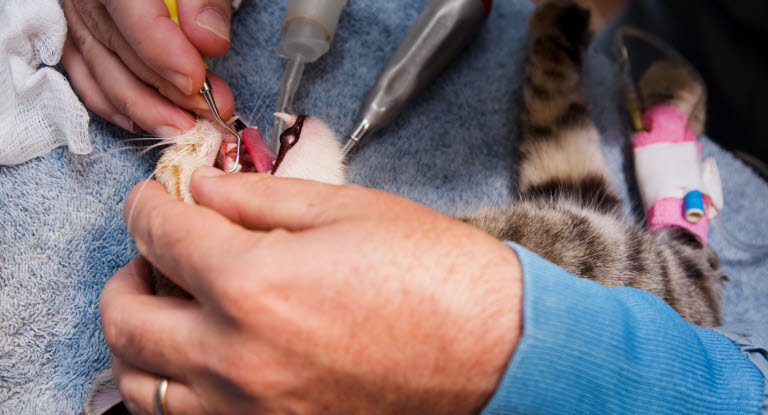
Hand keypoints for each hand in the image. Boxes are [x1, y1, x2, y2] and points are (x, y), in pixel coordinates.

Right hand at [61, 0, 235, 135]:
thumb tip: (209, 42)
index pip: (128, 10)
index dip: (162, 52)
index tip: (196, 80)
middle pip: (119, 48)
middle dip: (168, 89)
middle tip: (211, 109)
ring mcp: (74, 14)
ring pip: (102, 70)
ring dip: (145, 108)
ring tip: (184, 126)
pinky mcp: (77, 34)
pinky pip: (86, 76)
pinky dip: (114, 105)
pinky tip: (145, 121)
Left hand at [101, 168, 522, 413]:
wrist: (493, 351)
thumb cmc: (435, 277)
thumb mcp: (345, 209)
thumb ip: (258, 197)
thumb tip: (203, 189)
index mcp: (252, 284)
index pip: (158, 235)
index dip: (146, 205)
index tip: (152, 198)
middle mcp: (236, 357)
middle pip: (124, 317)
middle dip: (125, 272)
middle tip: (151, 253)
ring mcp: (249, 410)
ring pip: (139, 387)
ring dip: (137, 341)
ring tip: (166, 310)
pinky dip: (172, 389)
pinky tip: (200, 360)